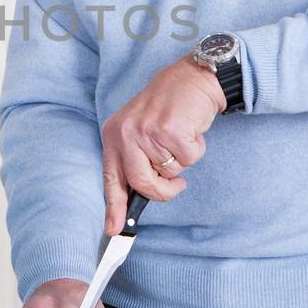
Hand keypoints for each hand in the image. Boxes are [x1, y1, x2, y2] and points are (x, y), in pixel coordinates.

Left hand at [100, 54, 222, 234]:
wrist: (193, 77)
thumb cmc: (169, 107)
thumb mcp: (141, 129)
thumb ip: (135, 159)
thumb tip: (136, 197)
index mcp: (114, 135)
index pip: (111, 178)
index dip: (113, 207)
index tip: (113, 229)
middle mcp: (126, 133)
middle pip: (142, 184)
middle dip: (163, 191)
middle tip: (177, 185)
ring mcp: (147, 132)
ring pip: (170, 173)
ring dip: (183, 161)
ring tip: (180, 136)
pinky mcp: (171, 131)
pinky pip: (189, 160)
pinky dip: (196, 149)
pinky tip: (191, 130)